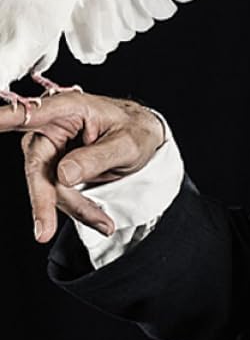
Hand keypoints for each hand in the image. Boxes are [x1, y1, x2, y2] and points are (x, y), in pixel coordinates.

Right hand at [0, 93, 166, 241]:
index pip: (28, 114)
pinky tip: (99, 218)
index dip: (3, 119)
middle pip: (37, 167)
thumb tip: (63, 175)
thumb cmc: (136, 130)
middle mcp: (51, 126)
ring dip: (74, 208)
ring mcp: (49, 148)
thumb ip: (97, 157)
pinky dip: (77, 208)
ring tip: (103, 222)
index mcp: (68, 108)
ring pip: (48, 186)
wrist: (144, 137)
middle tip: (44, 231)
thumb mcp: (129, 144)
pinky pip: (58, 193)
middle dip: (44, 200)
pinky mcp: (52, 167)